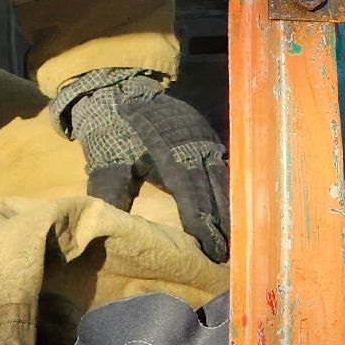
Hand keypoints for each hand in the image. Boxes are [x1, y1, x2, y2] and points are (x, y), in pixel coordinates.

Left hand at [54, 69, 230, 262]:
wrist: (120, 90)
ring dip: (231, 208)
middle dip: (225, 223)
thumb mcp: (107, 161)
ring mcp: (205, 139)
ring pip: (224, 180)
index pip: (194, 197)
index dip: (204, 224)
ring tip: (237, 238)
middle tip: (232, 254)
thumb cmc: (112, 130)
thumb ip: (112, 191)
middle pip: (216, 191)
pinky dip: (228, 190)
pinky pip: (223, 167)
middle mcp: (196, 147)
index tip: (213, 250)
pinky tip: (234, 210)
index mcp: (172, 155)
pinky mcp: (208, 136)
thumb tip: (115, 224)